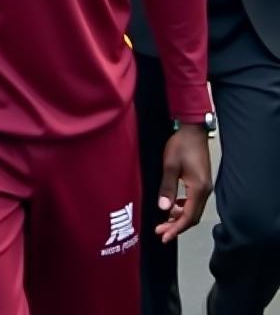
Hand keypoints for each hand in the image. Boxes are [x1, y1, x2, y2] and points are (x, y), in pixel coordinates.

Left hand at [155, 124, 212, 242]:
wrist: (192, 131)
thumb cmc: (180, 145)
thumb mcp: (170, 165)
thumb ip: (167, 187)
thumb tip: (164, 208)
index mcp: (198, 189)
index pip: (188, 216)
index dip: (176, 229)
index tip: (164, 236)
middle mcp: (205, 191)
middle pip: (192, 216)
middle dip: (176, 226)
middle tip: (161, 231)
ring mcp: (204, 187)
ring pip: (193, 209)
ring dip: (179, 217)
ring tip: (164, 220)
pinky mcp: (201, 182)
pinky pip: (193, 201)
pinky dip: (183, 207)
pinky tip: (173, 205)